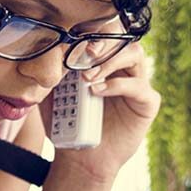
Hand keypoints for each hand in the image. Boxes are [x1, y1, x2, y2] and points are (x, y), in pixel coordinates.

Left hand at [40, 41, 160, 184]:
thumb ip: (49, 75)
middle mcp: (122, 68)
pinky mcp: (147, 102)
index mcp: (102, 62)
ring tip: (87, 77)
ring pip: (134, 54)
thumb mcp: (50, 97)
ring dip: (110, 60)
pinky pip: (140, 86)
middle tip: (83, 55)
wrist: (78, 158)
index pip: (103, 34)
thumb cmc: (66, 126)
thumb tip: (42, 52)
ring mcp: (136, 83)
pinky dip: (117, 85)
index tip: (72, 38)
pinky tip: (97, 91)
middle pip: (121, 38)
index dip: (91, 32)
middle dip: (101, 43)